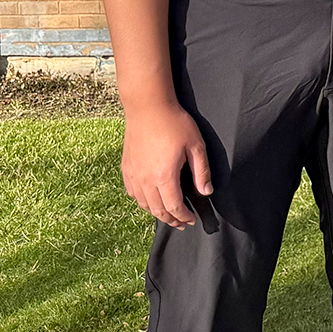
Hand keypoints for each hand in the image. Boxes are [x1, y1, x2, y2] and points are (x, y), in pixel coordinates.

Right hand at [121, 100, 210, 228]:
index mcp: (164, 177)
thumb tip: (205, 192)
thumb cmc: (175, 124)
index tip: (191, 221)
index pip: (174, 207)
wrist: (148, 107)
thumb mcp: (196, 146)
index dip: (183, 217)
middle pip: (157, 210)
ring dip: (156, 213)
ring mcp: (133, 174)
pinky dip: (142, 201)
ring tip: (168, 215)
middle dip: (171, 220)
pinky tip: (150, 200)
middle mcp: (145, 180)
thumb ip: (201, 172)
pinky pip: (132, 192)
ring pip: (143, 204)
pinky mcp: (126, 168)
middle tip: (182, 223)